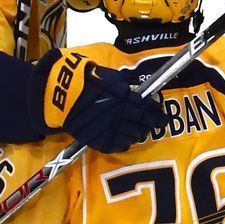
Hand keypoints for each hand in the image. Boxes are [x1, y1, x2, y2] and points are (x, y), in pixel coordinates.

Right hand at [41, 51, 164, 152]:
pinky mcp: (99, 140)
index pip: (148, 109)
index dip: (157, 113)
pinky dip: (125, 143)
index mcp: (126, 99)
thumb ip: (128, 84)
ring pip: (133, 136)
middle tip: (156, 124)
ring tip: (142, 131)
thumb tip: (140, 86)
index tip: (161, 114)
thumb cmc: (89, 82)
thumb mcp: (112, 77)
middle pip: (143, 124)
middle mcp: (121, 116)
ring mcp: (111, 130)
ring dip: (140, 133)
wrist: (63, 95)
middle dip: (152, 124)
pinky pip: (117, 146)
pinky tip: (127, 140)